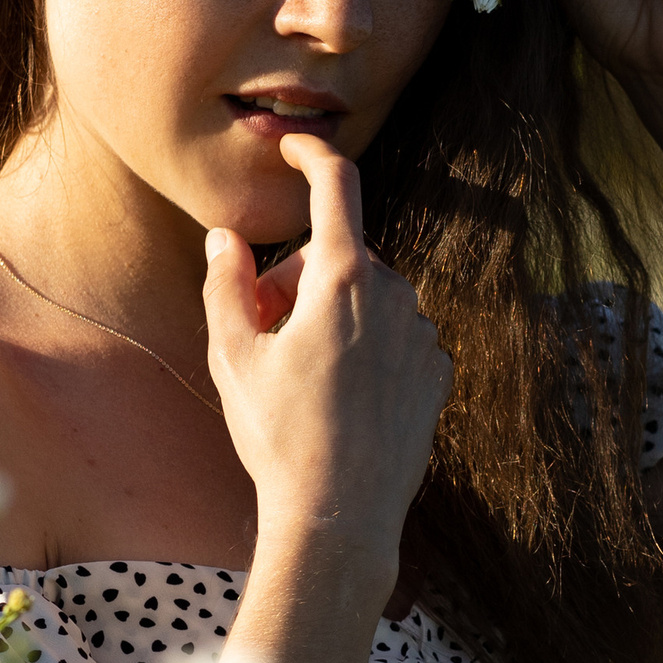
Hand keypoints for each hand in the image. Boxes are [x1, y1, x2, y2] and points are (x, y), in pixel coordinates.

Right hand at [201, 134, 451, 584]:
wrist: (339, 516)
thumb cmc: (278, 435)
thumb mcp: (231, 355)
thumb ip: (225, 283)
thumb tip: (226, 238)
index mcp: (343, 279)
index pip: (335, 186)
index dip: (312, 155)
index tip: (294, 146)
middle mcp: (394, 295)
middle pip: (337, 257)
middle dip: (297, 281)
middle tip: (263, 338)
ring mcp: (422, 336)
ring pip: (367, 299)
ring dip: (332, 318)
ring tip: (301, 379)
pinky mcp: (437, 373)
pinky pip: (394, 338)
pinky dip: (366, 351)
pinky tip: (341, 401)